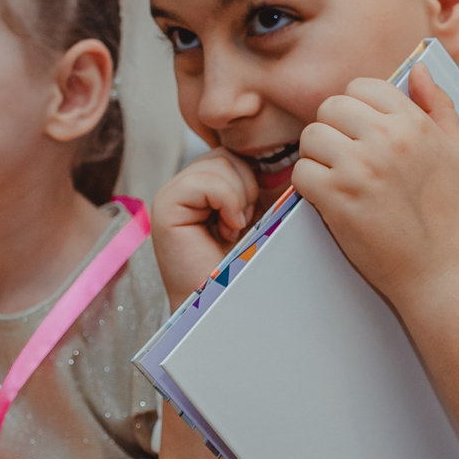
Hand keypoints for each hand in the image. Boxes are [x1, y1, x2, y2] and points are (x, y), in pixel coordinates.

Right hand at [150, 148, 264, 307]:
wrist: (230, 304)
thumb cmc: (248, 265)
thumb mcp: (263, 213)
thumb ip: (263, 182)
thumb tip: (292, 153)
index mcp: (206, 187)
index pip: (236, 154)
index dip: (255, 179)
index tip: (255, 216)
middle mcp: (185, 187)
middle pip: (228, 154)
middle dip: (248, 187)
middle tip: (243, 224)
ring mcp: (173, 194)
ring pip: (220, 163)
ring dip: (239, 197)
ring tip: (233, 229)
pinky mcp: (166, 205)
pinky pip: (205, 180)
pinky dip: (226, 202)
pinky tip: (225, 230)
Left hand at [294, 64, 458, 316]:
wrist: (442, 270)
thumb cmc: (451, 214)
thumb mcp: (457, 151)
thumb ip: (438, 105)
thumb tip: (419, 69)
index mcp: (414, 123)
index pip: (363, 86)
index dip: (356, 108)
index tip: (360, 131)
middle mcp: (387, 139)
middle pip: (331, 107)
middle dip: (333, 129)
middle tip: (345, 156)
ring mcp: (359, 168)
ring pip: (311, 136)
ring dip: (317, 156)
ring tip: (336, 177)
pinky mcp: (337, 199)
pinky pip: (301, 172)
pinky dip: (308, 186)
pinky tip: (329, 198)